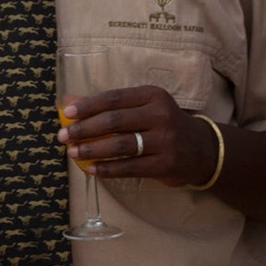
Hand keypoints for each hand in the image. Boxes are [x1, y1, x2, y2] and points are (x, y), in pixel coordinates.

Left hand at [58, 85, 218, 187]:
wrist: (202, 149)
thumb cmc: (164, 124)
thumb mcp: (146, 107)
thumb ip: (113, 105)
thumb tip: (71, 101)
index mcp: (153, 95)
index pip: (114, 98)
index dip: (88, 105)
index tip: (67, 113)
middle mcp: (160, 115)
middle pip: (114, 121)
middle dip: (85, 129)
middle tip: (64, 136)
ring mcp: (164, 141)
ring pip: (120, 145)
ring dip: (92, 150)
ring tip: (73, 152)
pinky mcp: (165, 164)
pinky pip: (129, 167)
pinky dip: (107, 169)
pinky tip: (91, 169)